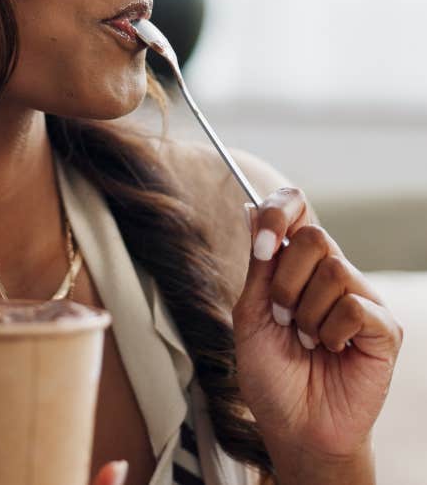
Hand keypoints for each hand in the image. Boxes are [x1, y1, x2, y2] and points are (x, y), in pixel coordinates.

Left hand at [232, 187, 403, 464]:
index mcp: (297, 264)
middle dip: (285, 281)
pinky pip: (354, 305)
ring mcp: (362, 298)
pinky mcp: (383, 328)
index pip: (297, 206)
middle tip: (282, 316)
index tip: (262, 245)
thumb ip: (259, 263)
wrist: (293, 426)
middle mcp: (332, 273)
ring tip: (305, 340)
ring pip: (333, 270)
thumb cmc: (270, 373)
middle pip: (314, 236)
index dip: (279, 211)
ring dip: (305, 312)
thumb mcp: (251, 312)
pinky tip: (330, 351)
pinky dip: (330, 331)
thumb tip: (252, 207)